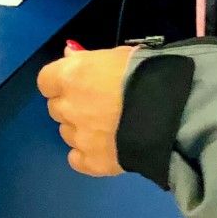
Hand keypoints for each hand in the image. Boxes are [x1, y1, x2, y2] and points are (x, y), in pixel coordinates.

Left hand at [36, 44, 134, 176]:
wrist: (170, 111)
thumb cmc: (145, 73)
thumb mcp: (118, 55)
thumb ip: (88, 58)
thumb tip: (70, 56)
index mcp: (71, 76)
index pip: (46, 81)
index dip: (59, 82)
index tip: (76, 82)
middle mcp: (68, 107)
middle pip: (56, 107)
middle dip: (71, 104)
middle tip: (98, 102)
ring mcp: (79, 137)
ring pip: (67, 132)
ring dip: (80, 128)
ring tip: (108, 125)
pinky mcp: (92, 162)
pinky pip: (77, 159)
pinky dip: (86, 154)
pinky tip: (104, 147)